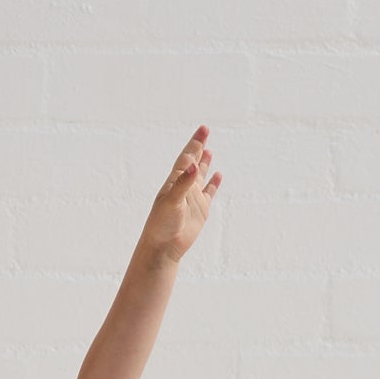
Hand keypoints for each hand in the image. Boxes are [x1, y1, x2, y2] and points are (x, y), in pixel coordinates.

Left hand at [137, 124, 220, 264]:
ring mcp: (192, 198)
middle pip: (193, 163)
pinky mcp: (200, 210)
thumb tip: (194, 165)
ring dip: (204, 163)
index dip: (195, 144)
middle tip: (205, 131)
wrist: (163, 248)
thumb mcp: (172, 202)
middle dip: (199, 147)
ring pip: (200, 176)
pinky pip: (209, 193)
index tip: (203, 130)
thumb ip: (183, 184)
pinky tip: (217, 175)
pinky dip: (213, 184)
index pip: (187, 158)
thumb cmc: (162, 225)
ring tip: (208, 151)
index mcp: (174, 183)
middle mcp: (183, 188)